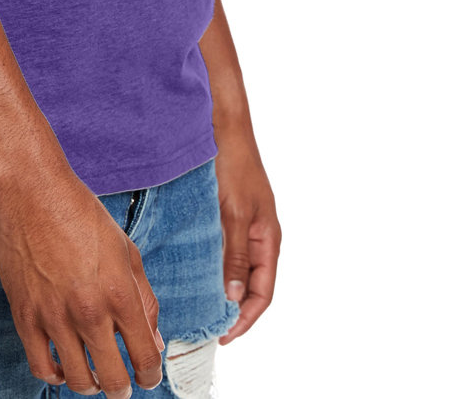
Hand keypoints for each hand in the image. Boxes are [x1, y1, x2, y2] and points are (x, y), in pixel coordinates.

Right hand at [0, 168, 165, 397]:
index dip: (150, 375)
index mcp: (119, 293)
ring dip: (91, 386)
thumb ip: (144, 299)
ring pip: (78, 380)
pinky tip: (63, 368)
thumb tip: (153, 340)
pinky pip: (41, 366)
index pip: (144, 356)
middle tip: (122, 387)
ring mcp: (54, 317)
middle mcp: (89, 311)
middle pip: (113, 379)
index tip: (148, 377)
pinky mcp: (25, 316)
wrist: (33, 193)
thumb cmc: (81, 215)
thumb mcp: (126, 251)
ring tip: (94, 379)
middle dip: (122, 389)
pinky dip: (56, 376)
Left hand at [214, 128, 280, 344]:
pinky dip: (212, 267)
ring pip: (236, 269)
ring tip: (199, 308)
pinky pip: (224, 251)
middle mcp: (259, 236)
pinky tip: (193, 274)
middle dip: (233, 310)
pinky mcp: (228, 215)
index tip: (223, 336)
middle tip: (207, 328)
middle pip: (251, 286)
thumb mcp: (234, 213)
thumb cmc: (233, 164)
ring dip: (221, 290)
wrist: (223, 126)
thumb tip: (233, 296)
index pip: (263, 293)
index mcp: (269, 239)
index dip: (246, 319)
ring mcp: (245, 226)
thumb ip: (235, 255)